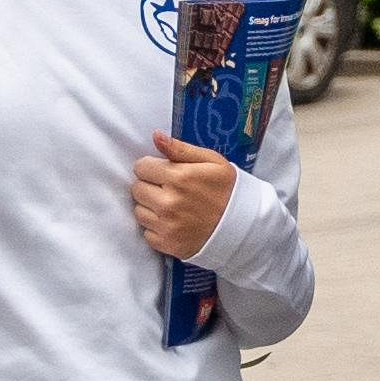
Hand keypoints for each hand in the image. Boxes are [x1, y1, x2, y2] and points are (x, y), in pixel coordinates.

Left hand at [128, 135, 239, 261]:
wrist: (242, 226)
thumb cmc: (227, 189)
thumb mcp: (212, 161)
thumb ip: (181, 148)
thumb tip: (156, 136)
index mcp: (179, 177)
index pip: (141, 167)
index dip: (152, 167)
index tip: (164, 172)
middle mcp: (168, 202)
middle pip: (136, 188)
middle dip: (149, 186)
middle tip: (168, 189)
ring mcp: (166, 226)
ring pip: (138, 211)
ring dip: (150, 207)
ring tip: (171, 206)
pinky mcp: (167, 244)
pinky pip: (146, 232)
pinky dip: (156, 227)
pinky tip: (173, 222)